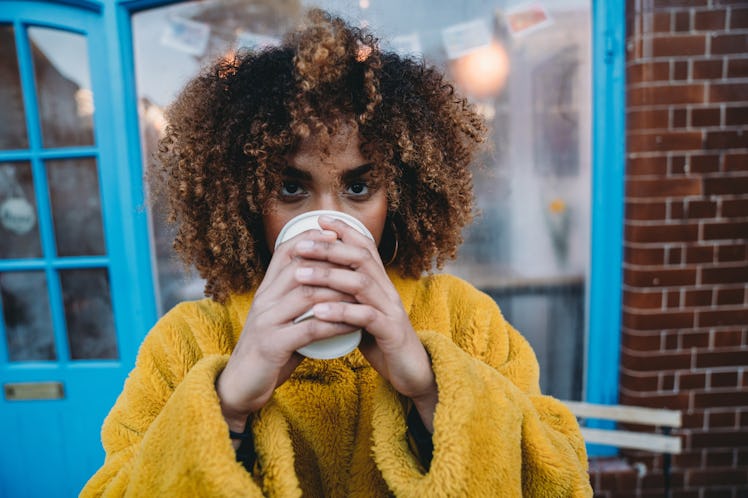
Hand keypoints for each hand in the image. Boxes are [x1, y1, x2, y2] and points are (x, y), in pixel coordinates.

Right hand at [215, 228, 358, 432]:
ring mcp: (266, 321)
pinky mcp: (272, 345)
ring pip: (307, 295)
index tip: (336, 234)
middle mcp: (264, 300)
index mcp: (265, 291)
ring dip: (340, 293)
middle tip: (361, 264)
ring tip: (364, 294)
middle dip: (332, 264)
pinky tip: (354, 324)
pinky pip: (310, 328)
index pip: (285, 253)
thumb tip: (332, 287)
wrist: (240, 385)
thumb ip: (299, 304)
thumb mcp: (280, 320)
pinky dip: (336, 324)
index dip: (310, 239)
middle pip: (300, 268)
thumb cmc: (268, 352)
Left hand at [293, 216, 438, 430]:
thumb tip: (317, 285)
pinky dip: (341, 312)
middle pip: (361, 258)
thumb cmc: (383, 343)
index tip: (319, 221)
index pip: (365, 247)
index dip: (344, 231)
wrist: (412, 373)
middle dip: (329, 248)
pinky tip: (319, 311)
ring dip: (328, 276)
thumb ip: (347, 298)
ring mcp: (391, 310)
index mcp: (381, 284)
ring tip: (300, 275)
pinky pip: (366, 317)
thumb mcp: (363, 314)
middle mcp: (387, 291)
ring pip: (361, 283)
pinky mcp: (391, 332)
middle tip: (300, 245)